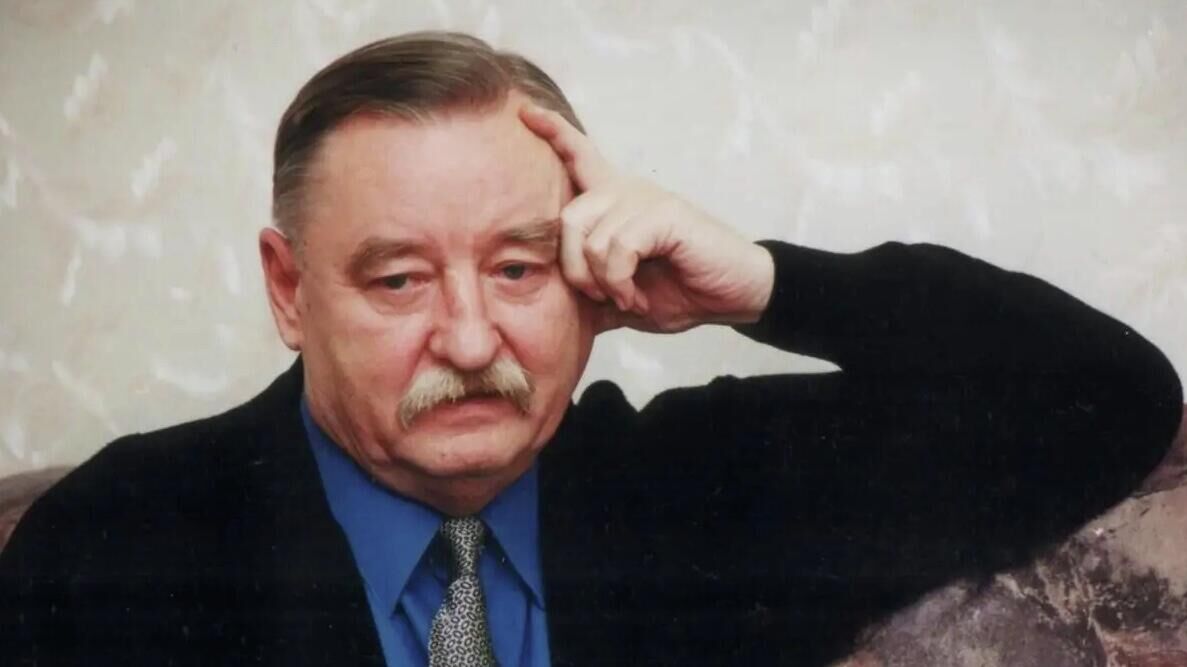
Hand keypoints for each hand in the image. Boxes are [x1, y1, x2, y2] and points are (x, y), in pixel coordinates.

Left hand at [519, 104, 774, 333]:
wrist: (734, 296)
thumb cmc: (683, 291)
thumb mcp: (624, 299)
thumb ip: (591, 296)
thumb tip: (551, 308)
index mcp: (615, 203)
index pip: (579, 156)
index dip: (553, 133)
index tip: (525, 113)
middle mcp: (627, 192)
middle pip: (566, 217)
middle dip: (573, 269)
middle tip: (600, 298)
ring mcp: (646, 199)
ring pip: (590, 237)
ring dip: (602, 282)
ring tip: (626, 300)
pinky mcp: (664, 213)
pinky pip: (618, 247)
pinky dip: (619, 282)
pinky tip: (635, 297)